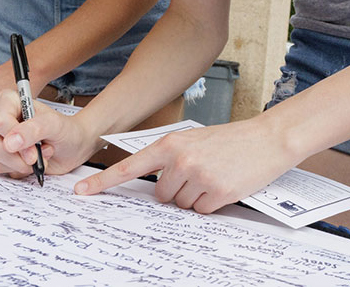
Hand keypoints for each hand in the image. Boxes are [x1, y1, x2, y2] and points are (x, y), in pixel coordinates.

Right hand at [0, 91, 100, 176]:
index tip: (33, 150)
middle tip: (38, 155)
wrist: (73, 146)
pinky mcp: (1, 155)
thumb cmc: (65, 129)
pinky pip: (0, 168)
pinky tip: (32, 162)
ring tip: (39, 154)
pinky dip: (20, 170)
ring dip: (22, 164)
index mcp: (9, 101)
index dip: (16, 138)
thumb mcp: (53, 125)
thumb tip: (10, 143)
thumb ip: (33, 130)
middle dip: (20, 157)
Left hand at [73, 117, 292, 212]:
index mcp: (169, 145)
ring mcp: (198, 176)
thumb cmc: (229, 140)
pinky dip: (211, 204)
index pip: (130, 167)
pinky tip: (224, 186)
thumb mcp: (192, 140)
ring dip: (196, 197)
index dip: (104, 182)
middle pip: (162, 195)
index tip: (82, 192)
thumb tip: (156, 186)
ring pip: (182, 205)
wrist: (266, 138)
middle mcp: (180, 160)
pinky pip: (202, 211)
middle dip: (177, 191)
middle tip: (199, 174)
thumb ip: (169, 159)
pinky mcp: (217, 192)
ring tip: (214, 176)